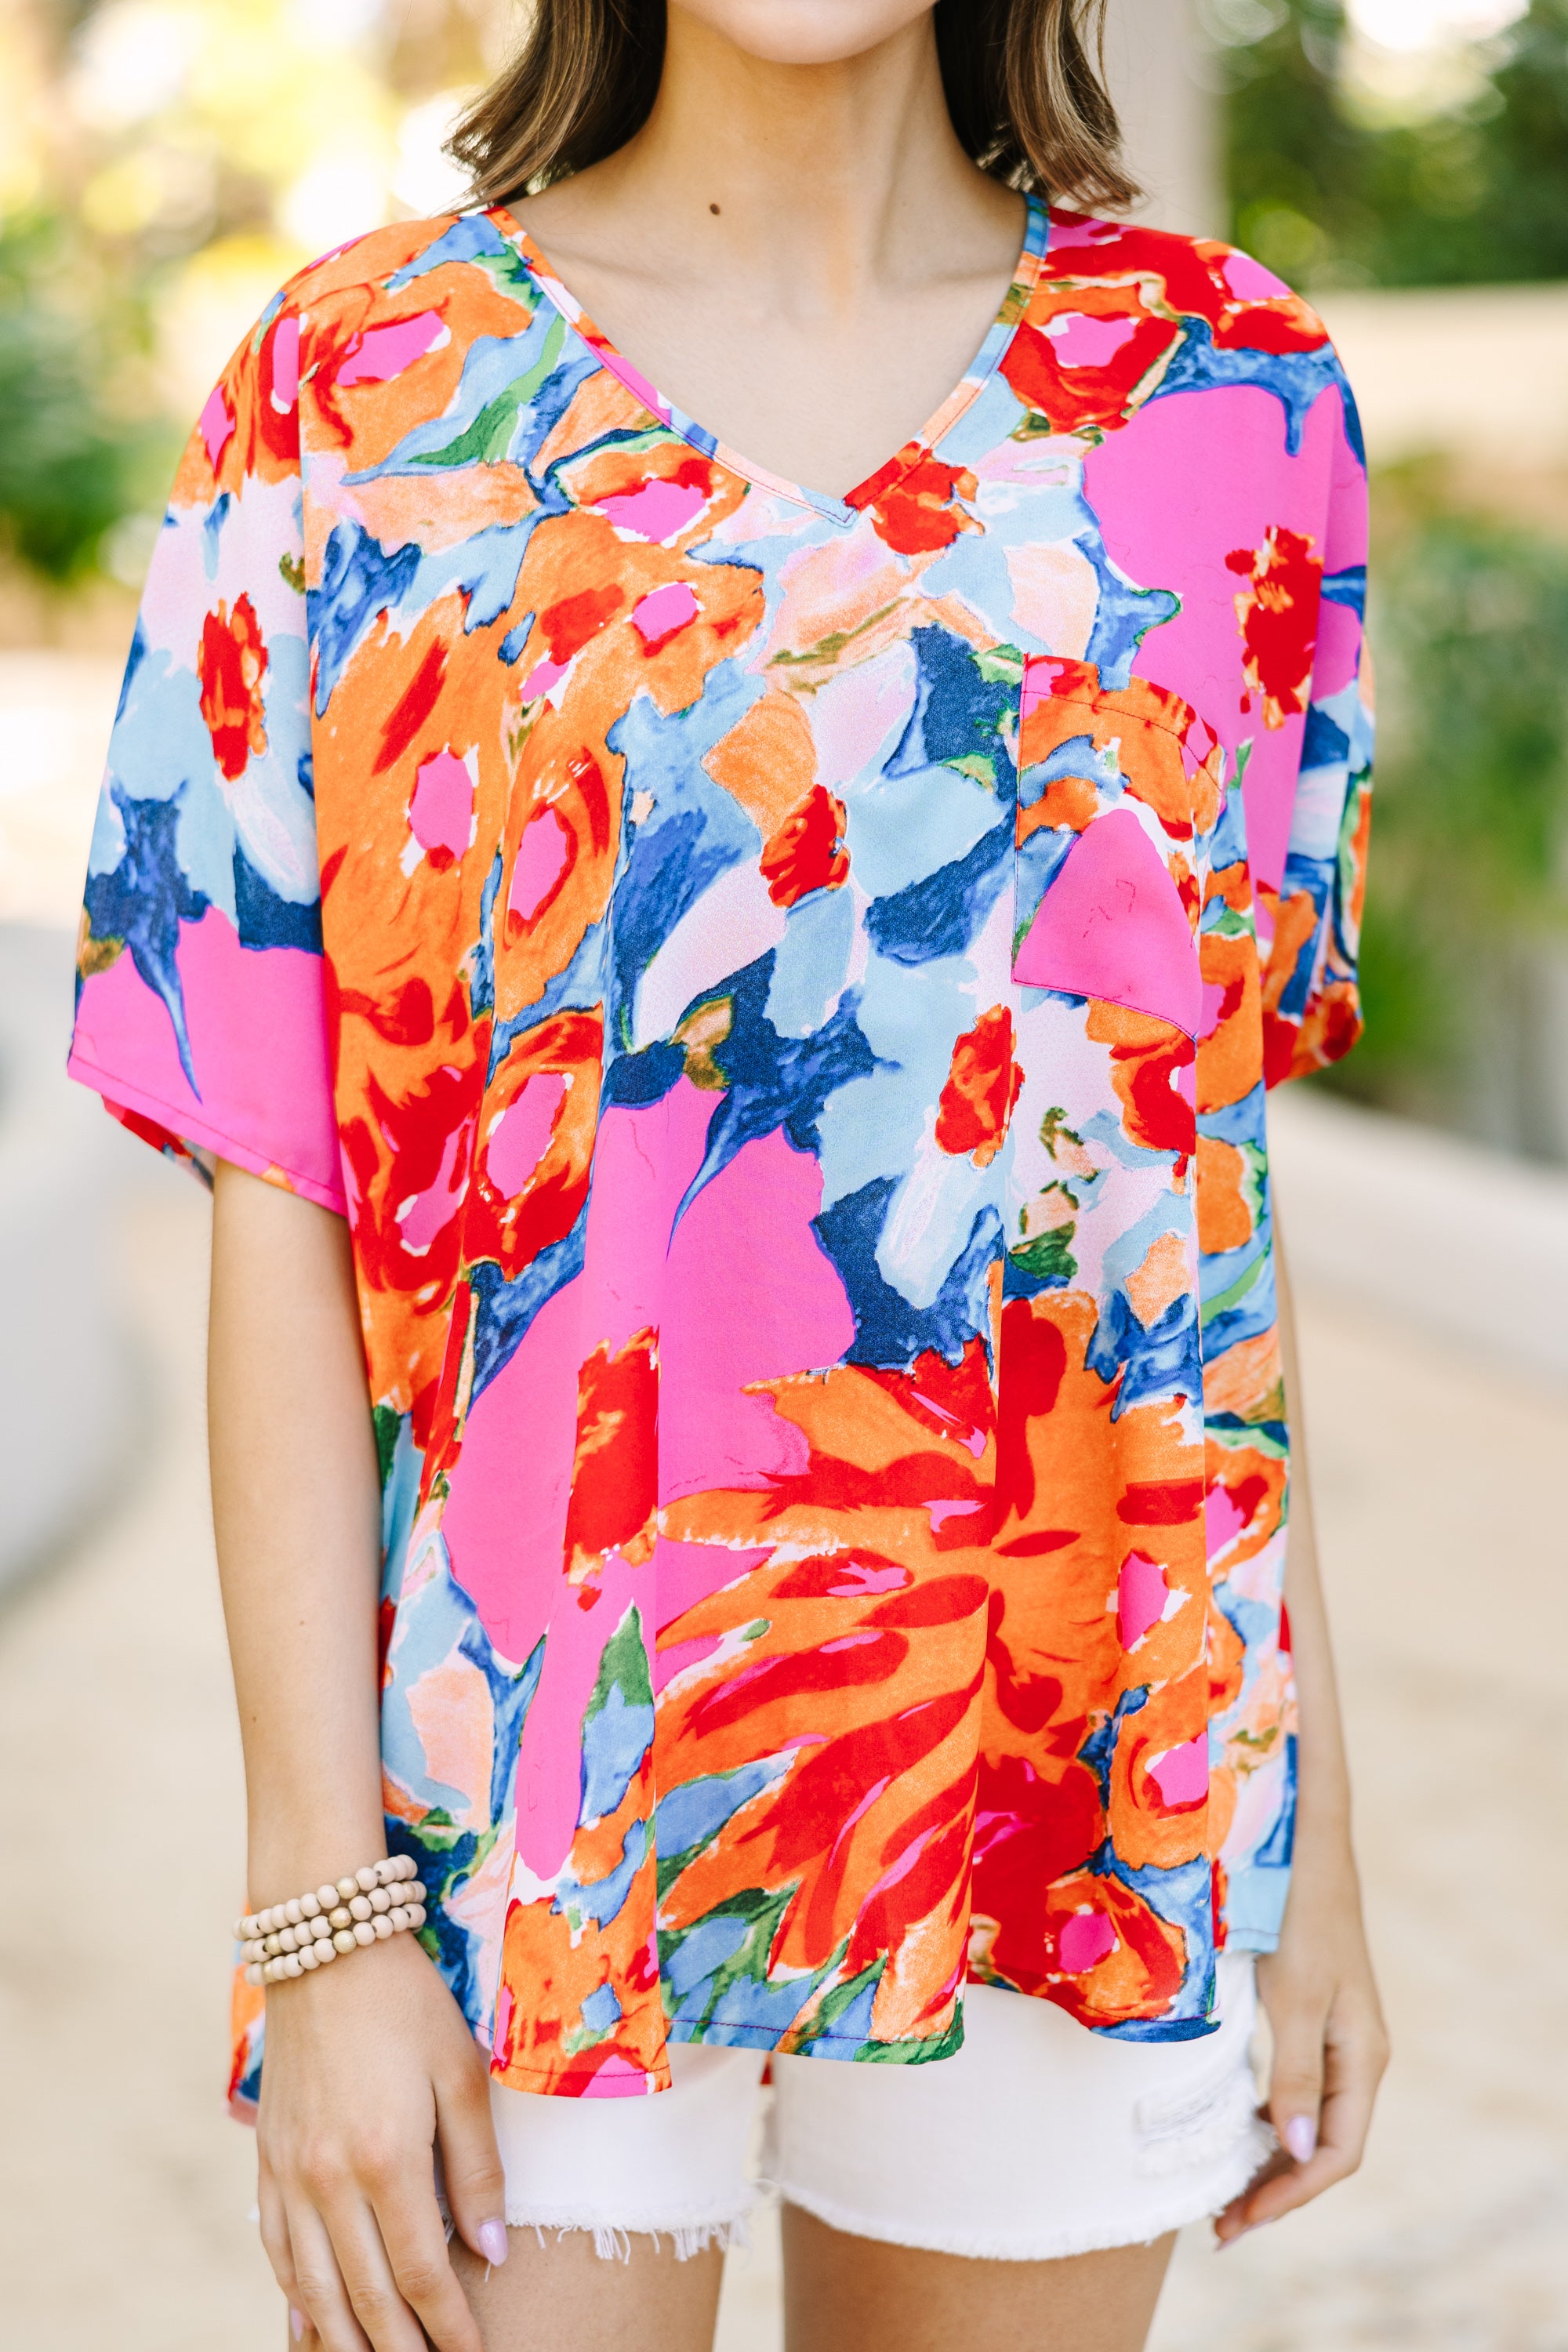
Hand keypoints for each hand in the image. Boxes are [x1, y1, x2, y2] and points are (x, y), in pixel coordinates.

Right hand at [256, 1928, 508, 2349]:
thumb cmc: (406, 2003)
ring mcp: (290, 2176)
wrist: (324, 1945)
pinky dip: (295, 2301)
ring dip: (344, 2342)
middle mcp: (329, 2180)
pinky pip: (277, 2254)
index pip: (420, 2273)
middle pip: (365, 2298)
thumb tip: (491, 2251)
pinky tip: (311, 2328)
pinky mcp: (266, 2162)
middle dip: (399, 2350)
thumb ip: (477, 2167)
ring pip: (313, 2290)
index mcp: (387, 2159)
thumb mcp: (462, 2072)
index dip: (447, 2326)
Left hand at [1215, 1826, 1388, 2244]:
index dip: (1289, 2194)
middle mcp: (1357, 2053)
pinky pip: (1296, 2087)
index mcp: (1363, 2056)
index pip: (1337, 2152)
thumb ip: (1296, 2071)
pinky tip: (1236, 2129)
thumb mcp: (1296, 1994)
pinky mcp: (1312, 2013)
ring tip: (1226, 2192)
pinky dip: (1267, 2119)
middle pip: (1325, 2144)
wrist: (1305, 1840)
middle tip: (1221, 2225)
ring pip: (1310, 2118)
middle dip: (1276, 2189)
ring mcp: (1336, 2033)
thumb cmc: (1298, 1909)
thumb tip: (1298, 2147)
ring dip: (1270, 2159)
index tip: (1237, 2221)